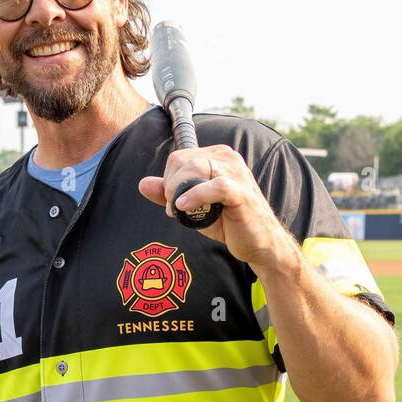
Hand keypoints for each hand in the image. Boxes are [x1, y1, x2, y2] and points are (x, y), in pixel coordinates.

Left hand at [138, 144, 295, 272]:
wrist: (259, 244)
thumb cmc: (228, 223)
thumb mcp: (193, 207)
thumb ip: (169, 195)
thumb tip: (143, 184)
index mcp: (217, 157)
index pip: (179, 157)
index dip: (168, 180)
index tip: (171, 202)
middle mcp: (227, 158)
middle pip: (182, 161)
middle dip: (171, 186)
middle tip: (174, 209)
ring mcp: (236, 173)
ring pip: (195, 169)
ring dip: (179, 192)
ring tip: (180, 211)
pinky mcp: (241, 192)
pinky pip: (215, 186)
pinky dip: (195, 196)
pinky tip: (184, 208)